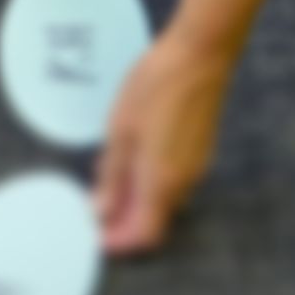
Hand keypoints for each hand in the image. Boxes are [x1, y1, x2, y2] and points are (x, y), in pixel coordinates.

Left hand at [93, 0, 283, 254]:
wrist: (201, 53)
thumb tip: (101, 212)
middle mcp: (184, 181)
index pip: (144, 235)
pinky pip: (172, 180)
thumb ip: (112, 176)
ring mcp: (196, 165)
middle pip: (154, 221)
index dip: (118, 241)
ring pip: (163, 201)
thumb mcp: (121, 130)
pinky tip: (130, 160)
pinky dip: (149, 183)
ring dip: (136, 201)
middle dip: (124, 222)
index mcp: (162, 180)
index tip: (94, 234)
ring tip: (107, 179)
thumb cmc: (157, 86)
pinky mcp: (200, 149)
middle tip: (93, 205)